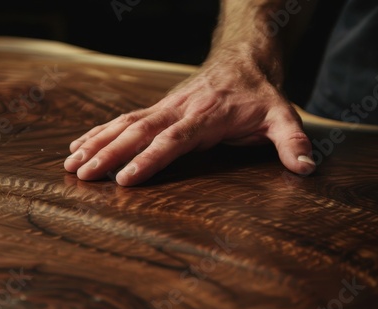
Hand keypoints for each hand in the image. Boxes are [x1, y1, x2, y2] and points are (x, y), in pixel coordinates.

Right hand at [64, 60, 315, 185]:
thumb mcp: (281, 114)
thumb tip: (307, 169)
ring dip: (96, 143)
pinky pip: (122, 119)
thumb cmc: (258, 93)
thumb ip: (291, 141)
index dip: (149, 159)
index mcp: (205, 117)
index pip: (172, 140)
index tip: (124, 179)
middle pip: (137, 132)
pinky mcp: (156, 108)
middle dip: (108, 154)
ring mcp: (163, 107)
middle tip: (81, 175)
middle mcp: (177, 111)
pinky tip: (81, 144)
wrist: (242, 60)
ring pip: (123, 124)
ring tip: (70, 163)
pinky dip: (99, 132)